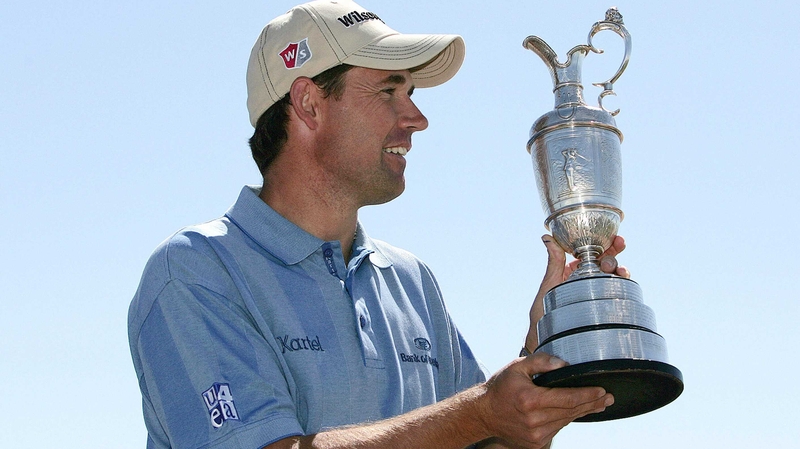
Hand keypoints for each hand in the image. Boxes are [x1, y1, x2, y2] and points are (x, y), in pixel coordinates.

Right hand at [477, 353, 613, 447]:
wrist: (484, 413)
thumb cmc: (501, 387)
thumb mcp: (517, 366)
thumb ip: (541, 361)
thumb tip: (564, 365)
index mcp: (530, 399)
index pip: (567, 398)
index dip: (587, 395)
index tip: (602, 391)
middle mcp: (534, 420)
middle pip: (571, 411)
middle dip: (592, 403)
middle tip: (609, 397)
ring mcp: (535, 435)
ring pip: (566, 421)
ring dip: (582, 412)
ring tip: (597, 404)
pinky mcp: (536, 443)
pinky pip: (558, 429)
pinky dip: (567, 419)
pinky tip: (575, 412)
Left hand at [525, 235, 628, 351]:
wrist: (546, 343)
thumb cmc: (543, 316)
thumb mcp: (548, 286)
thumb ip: (553, 264)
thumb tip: (547, 237)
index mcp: (573, 272)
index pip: (591, 254)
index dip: (605, 244)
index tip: (615, 238)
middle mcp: (587, 281)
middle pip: (606, 262)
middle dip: (614, 255)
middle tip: (612, 257)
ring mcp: (597, 294)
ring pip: (614, 277)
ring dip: (619, 270)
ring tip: (618, 271)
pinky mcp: (604, 309)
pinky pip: (618, 295)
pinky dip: (624, 287)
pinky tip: (623, 284)